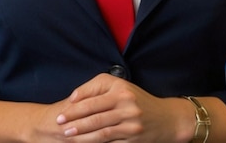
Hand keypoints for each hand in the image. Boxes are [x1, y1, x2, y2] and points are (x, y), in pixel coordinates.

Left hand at [55, 73, 191, 141]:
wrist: (166, 119)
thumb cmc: (137, 100)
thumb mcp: (121, 87)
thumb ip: (98, 87)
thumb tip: (74, 98)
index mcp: (121, 89)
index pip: (93, 97)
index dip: (75, 106)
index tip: (62, 112)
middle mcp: (127, 105)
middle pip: (95, 115)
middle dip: (75, 121)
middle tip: (59, 125)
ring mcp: (131, 123)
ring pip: (101, 131)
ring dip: (82, 135)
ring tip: (68, 136)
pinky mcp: (133, 140)